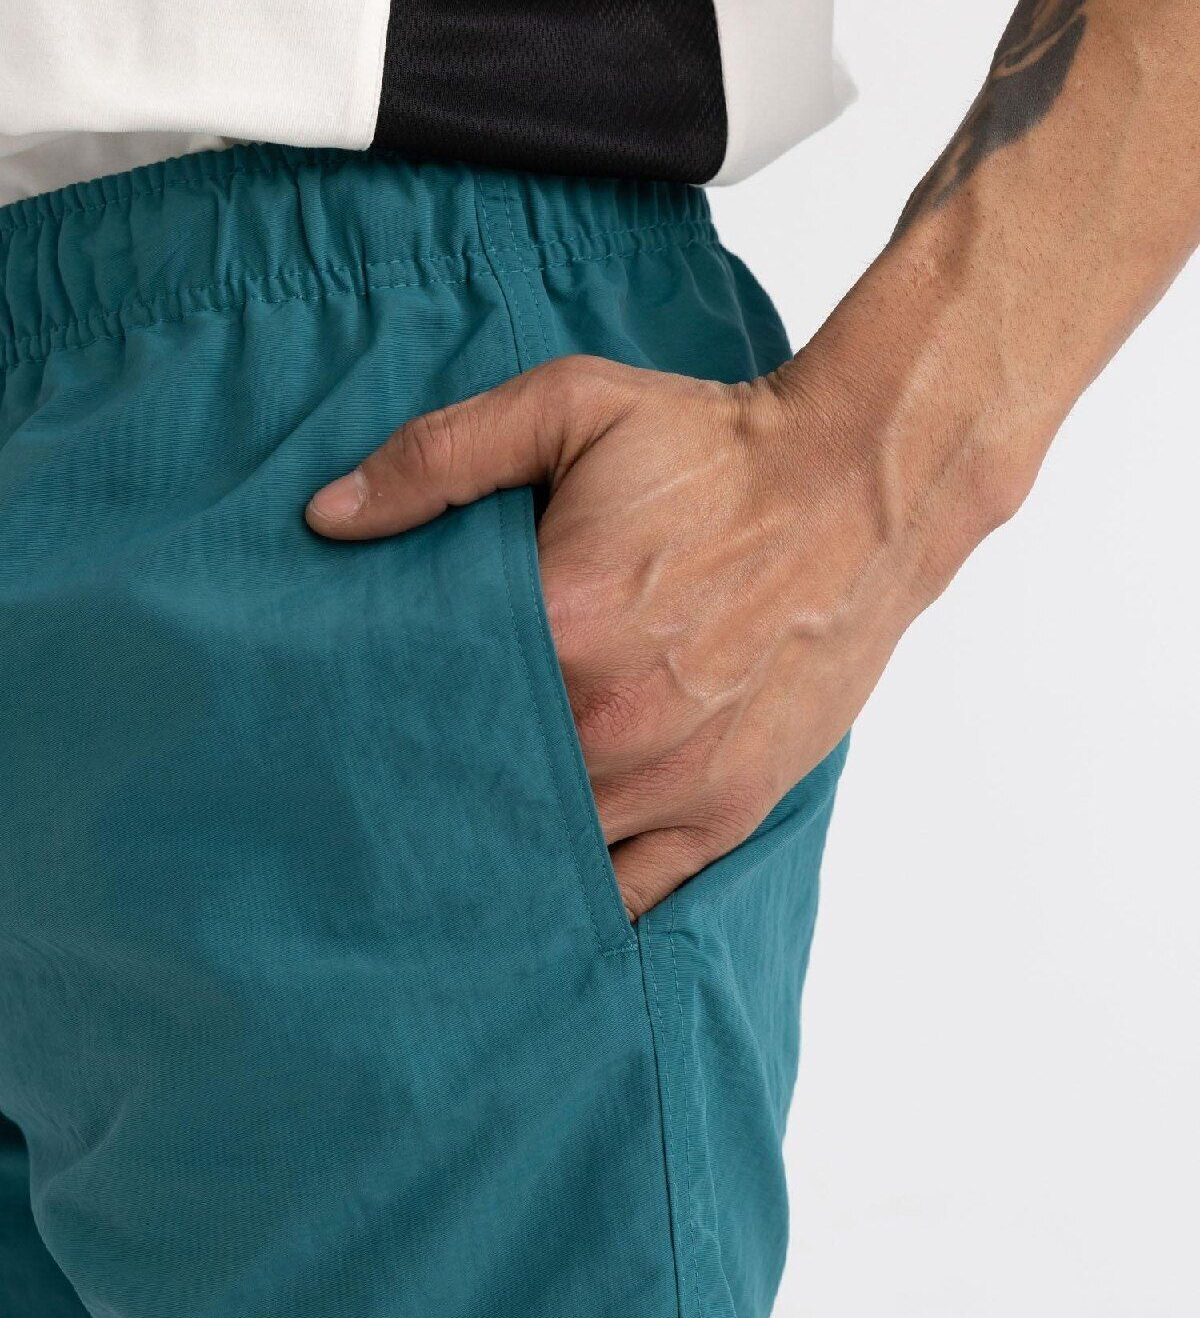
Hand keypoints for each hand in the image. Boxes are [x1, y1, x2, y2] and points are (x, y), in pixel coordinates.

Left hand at [305, 322, 1013, 917]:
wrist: (858, 489)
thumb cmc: (713, 451)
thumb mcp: (570, 408)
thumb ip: (440, 458)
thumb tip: (325, 518)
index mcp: (561, 630)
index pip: (429, 709)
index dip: (383, 727)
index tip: (344, 738)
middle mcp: (612, 724)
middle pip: (481, 795)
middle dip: (432, 802)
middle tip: (379, 811)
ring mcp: (673, 781)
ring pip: (548, 856)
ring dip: (498, 859)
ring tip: (443, 865)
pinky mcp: (725, 811)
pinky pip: (635, 895)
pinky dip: (582, 906)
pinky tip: (535, 908)